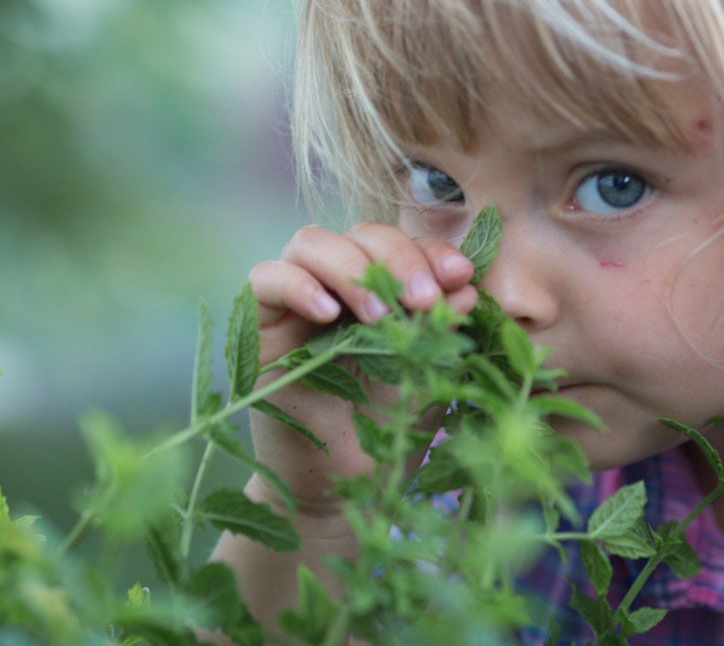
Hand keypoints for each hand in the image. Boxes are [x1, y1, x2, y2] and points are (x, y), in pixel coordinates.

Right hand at [245, 221, 477, 521]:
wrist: (346, 489)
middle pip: (361, 233)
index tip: (462, 277)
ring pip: (311, 243)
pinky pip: (264, 278)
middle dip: (399, 258)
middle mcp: (337, 285)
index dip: (431, 250)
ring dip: (352, 269)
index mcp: (383, 287)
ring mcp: (295, 302)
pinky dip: (298, 285)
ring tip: (382, 316)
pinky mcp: (256, 327)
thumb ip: (445, 328)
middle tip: (425, 301)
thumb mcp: (429, 373)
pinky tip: (329, 315)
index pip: (403, 243)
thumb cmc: (392, 429)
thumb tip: (466, 284)